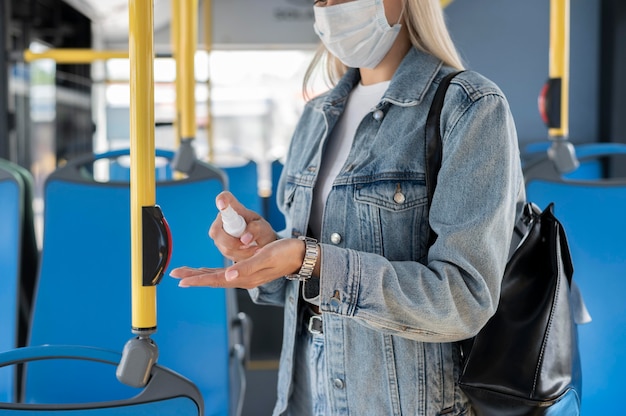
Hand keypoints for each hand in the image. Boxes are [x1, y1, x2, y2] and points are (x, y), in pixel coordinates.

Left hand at [170, 237, 305, 288]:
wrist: (300, 255)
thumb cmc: (285, 253)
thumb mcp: (266, 257)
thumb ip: (247, 267)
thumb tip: (227, 276)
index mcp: (246, 277)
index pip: (216, 279)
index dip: (198, 279)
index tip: (182, 279)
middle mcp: (243, 279)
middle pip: (213, 279)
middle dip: (194, 277)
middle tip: (175, 275)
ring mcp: (246, 276)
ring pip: (218, 277)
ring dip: (201, 274)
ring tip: (186, 274)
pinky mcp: (248, 270)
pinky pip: (225, 273)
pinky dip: (213, 272)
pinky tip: (208, 271)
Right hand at [209, 191, 276, 262]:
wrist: (261, 243)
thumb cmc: (261, 230)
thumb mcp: (263, 227)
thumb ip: (256, 229)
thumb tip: (244, 239)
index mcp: (234, 209)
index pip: (224, 199)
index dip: (221, 200)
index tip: (222, 203)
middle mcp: (222, 221)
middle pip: (216, 232)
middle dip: (234, 242)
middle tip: (250, 243)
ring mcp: (219, 235)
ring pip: (225, 247)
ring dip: (243, 251)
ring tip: (256, 248)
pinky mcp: (221, 247)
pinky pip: (229, 255)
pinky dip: (242, 256)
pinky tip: (252, 253)